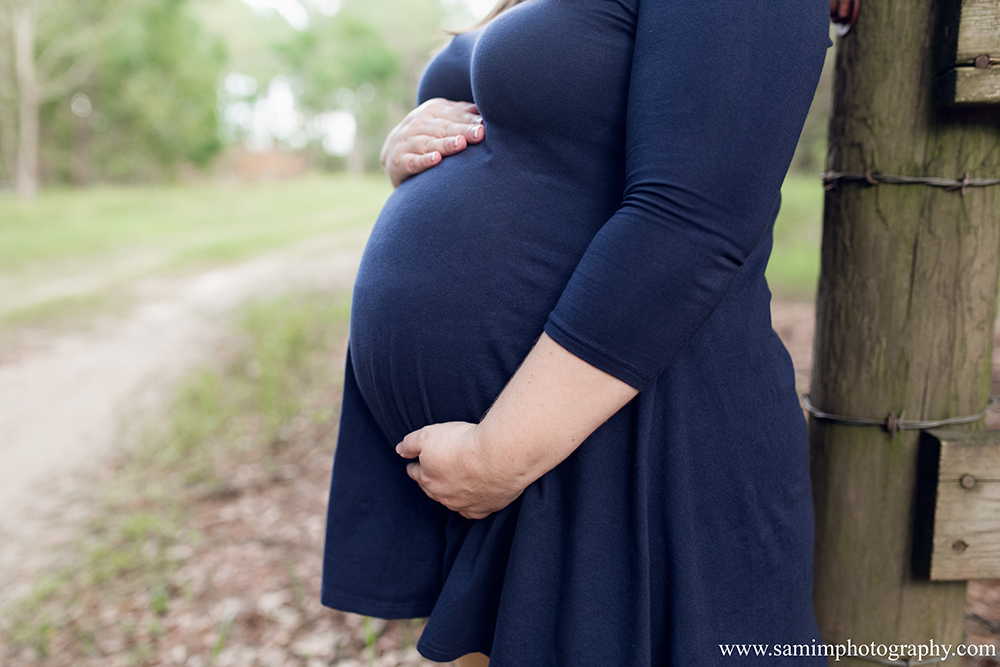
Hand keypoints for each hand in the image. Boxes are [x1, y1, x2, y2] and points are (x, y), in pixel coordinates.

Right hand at [380, 98, 483, 187]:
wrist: (394, 155)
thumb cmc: (429, 137)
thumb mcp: (443, 121)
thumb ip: (463, 115)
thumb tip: (488, 108)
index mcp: (432, 110)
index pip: (454, 115)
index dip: (470, 121)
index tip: (485, 127)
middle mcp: (417, 123)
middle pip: (443, 127)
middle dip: (462, 131)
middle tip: (479, 135)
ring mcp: (405, 142)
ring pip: (427, 143)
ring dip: (444, 144)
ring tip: (460, 144)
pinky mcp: (398, 161)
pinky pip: (412, 161)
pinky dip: (423, 161)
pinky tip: (435, 160)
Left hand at [396, 421, 524, 519]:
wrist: (496, 457)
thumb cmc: (462, 443)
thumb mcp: (429, 435)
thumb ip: (411, 443)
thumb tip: (399, 450)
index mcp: (428, 478)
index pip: (415, 473)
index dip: (415, 466)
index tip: (414, 464)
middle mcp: (443, 495)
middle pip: (431, 489)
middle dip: (429, 481)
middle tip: (431, 474)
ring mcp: (464, 504)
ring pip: (451, 502)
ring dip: (450, 493)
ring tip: (452, 485)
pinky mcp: (485, 508)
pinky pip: (474, 511)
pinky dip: (471, 505)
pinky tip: (472, 500)